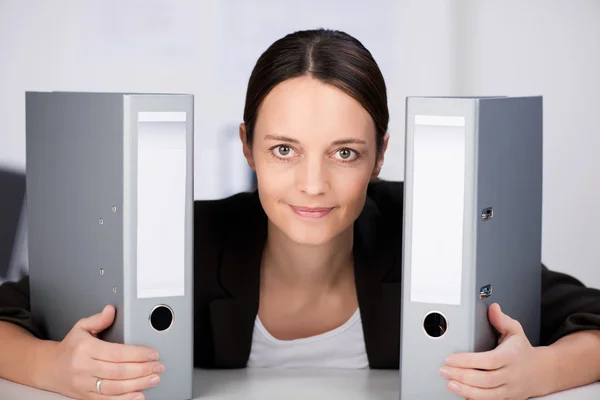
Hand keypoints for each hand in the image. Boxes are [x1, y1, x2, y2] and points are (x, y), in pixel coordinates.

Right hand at [42, 305, 163, 399]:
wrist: (48, 368)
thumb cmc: (69, 347)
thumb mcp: (81, 328)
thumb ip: (98, 319)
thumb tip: (111, 310)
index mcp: (85, 349)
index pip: (116, 353)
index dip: (137, 354)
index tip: (152, 353)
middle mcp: (84, 368)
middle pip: (118, 371)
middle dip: (142, 369)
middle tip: (158, 366)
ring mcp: (84, 384)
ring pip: (115, 388)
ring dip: (138, 384)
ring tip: (153, 379)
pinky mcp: (86, 397)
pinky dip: (124, 399)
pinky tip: (138, 395)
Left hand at [440, 303, 543, 399]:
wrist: (542, 372)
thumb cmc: (522, 350)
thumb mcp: (515, 331)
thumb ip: (502, 320)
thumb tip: (493, 308)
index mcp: (511, 356)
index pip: (488, 360)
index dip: (468, 361)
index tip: (451, 358)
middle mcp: (511, 374)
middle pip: (485, 379)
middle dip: (462, 376)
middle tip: (444, 370)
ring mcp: (510, 389)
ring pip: (488, 395)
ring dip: (466, 390)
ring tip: (450, 384)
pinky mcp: (507, 398)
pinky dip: (475, 399)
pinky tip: (462, 394)